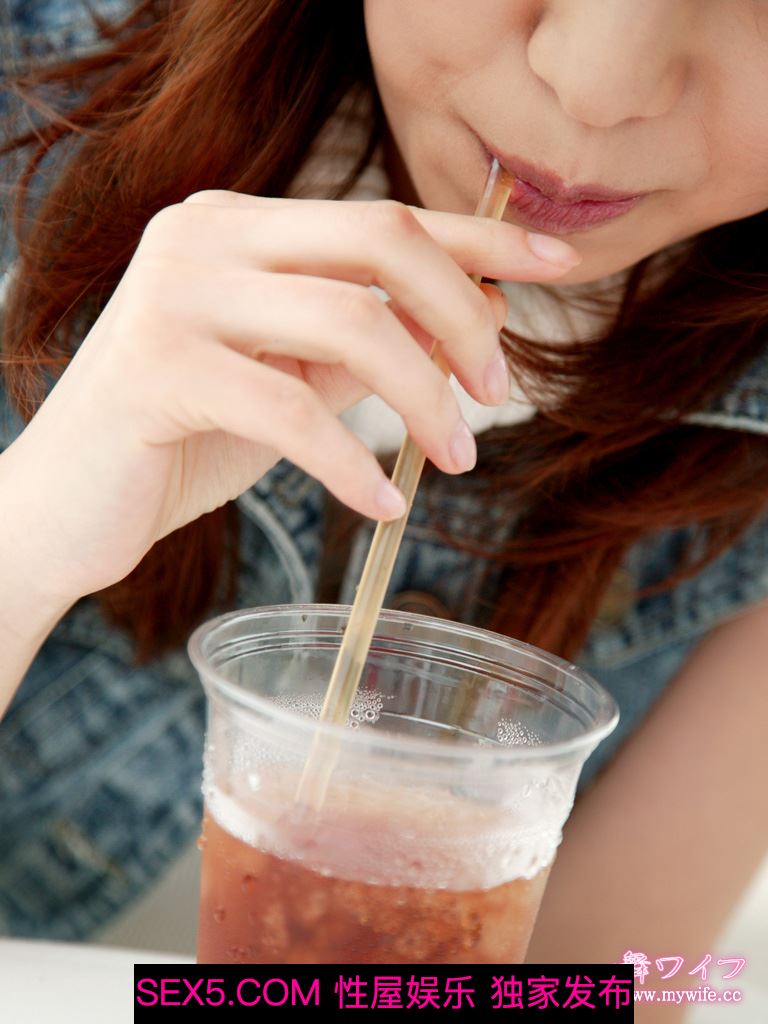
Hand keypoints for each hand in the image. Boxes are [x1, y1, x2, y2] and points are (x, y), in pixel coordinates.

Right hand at [3, 191, 578, 603]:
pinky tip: (385, 502)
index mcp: (240, 226)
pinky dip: (352, 463)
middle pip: (381, 242)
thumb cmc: (183, 439)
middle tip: (497, 394)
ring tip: (454, 457)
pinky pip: (290, 410)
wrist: (68, 505)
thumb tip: (472, 320)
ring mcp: (175, 294)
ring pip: (350, 321)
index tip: (559, 264)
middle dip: (464, 318)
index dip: (481, 239)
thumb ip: (366, 342)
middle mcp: (204, 235)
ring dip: (424, 397)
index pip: (385, 215)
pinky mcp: (157, 368)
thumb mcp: (290, 378)